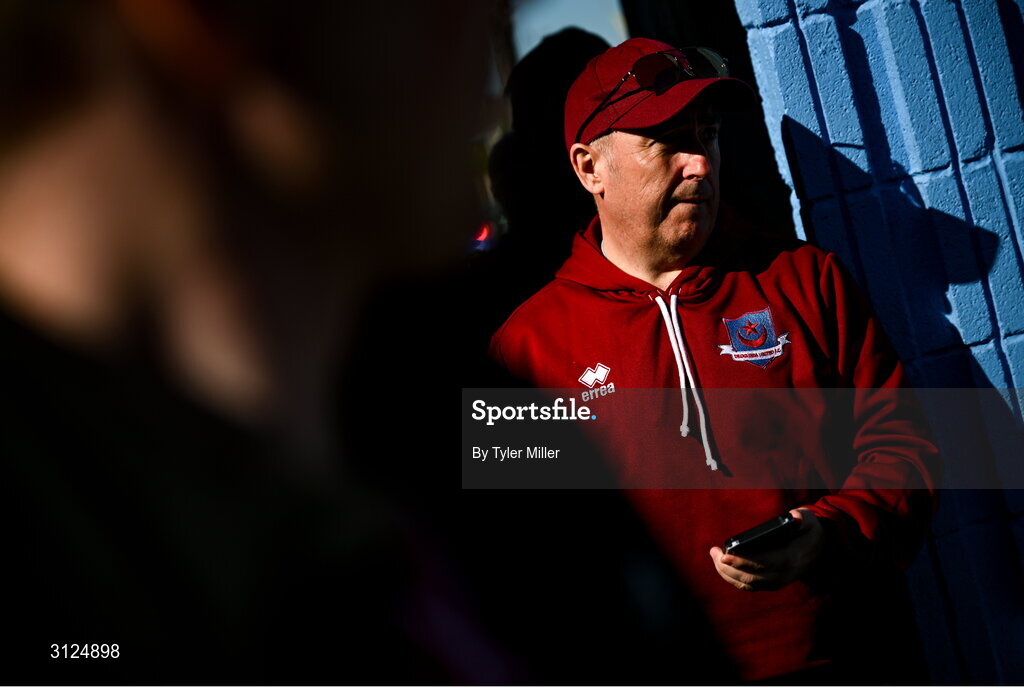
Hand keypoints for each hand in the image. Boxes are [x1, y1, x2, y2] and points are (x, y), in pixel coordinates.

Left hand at [708, 508, 824, 591]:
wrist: (819, 549)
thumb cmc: (808, 530)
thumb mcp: (809, 520)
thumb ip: (802, 517)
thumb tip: (793, 518)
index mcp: (791, 559)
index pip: (764, 564)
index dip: (743, 561)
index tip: (724, 556)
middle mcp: (783, 575)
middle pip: (751, 577)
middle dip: (728, 567)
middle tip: (713, 552)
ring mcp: (777, 582)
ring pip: (747, 584)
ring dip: (727, 573)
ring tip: (714, 556)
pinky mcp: (771, 584)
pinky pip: (749, 586)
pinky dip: (733, 579)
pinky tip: (722, 567)